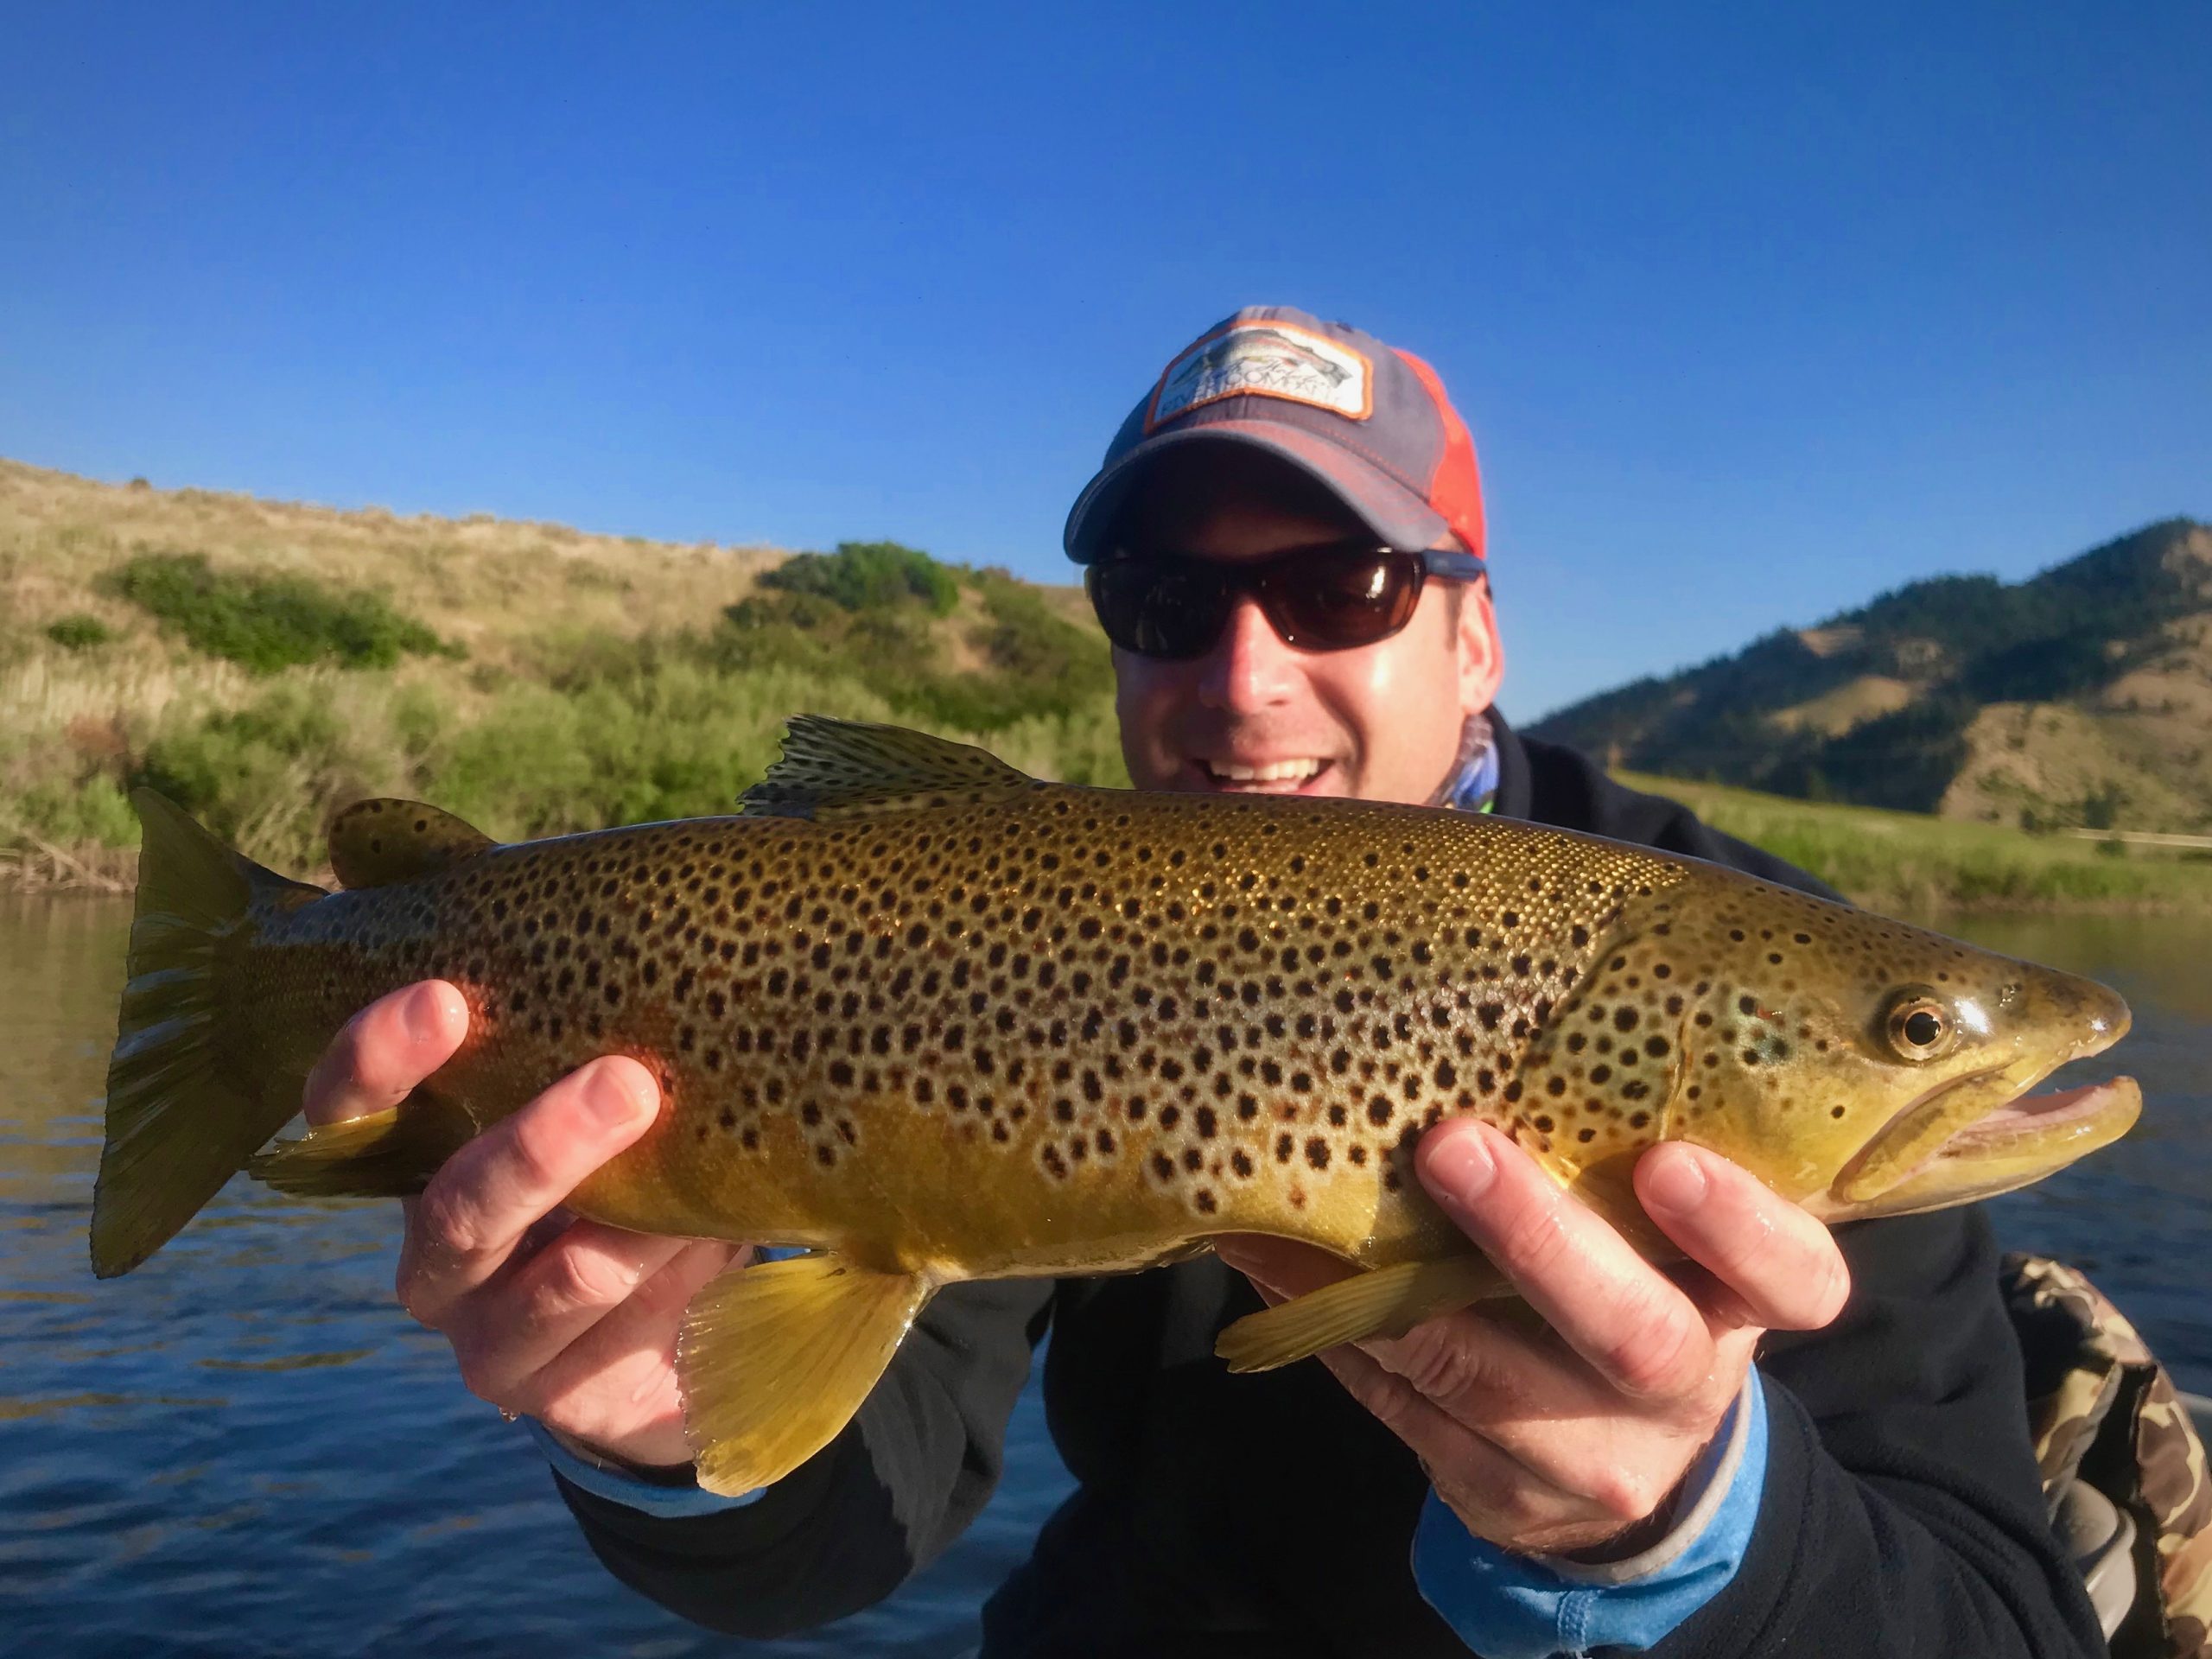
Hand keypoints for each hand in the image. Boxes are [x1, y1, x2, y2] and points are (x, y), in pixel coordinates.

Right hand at [303, 981, 739, 1468]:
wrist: (686, 1339)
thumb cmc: (644, 1185)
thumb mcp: (623, 1119)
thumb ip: (609, 1059)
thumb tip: (665, 969)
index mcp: (428, 1163)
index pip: (354, 1111)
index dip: (378, 1059)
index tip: (443, 1000)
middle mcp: (436, 1253)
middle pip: (451, 1207)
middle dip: (536, 1147)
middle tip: (624, 1083)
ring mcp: (482, 1333)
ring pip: (557, 1281)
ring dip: (630, 1220)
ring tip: (698, 1177)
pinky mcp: (544, 1392)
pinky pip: (602, 1329)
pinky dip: (663, 1273)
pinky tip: (709, 1235)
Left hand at [1214, 1121, 1850, 1558]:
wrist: (1633, 1453)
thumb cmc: (1642, 1276)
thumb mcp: (1671, 1228)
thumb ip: (1630, 1143)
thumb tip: (1518, 996)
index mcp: (1745, 1304)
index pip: (1793, 1276)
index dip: (1738, 1226)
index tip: (1667, 1160)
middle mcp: (1682, 1388)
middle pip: (1629, 1334)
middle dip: (1535, 1240)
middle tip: (1451, 1146)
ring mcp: (1588, 1458)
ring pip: (1482, 1377)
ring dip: (1386, 1286)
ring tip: (1312, 1198)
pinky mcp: (1493, 1490)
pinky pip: (1400, 1408)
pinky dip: (1334, 1327)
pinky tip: (1276, 1260)